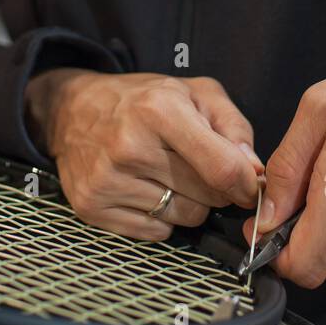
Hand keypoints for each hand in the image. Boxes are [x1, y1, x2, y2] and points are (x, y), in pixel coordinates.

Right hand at [25, 68, 262, 237]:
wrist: (72, 109)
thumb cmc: (142, 99)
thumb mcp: (194, 92)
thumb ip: (233, 126)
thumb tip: (253, 171)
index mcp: (159, 109)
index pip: (222, 168)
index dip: (246, 184)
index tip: (250, 185)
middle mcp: (130, 146)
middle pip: (207, 197)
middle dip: (216, 188)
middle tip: (200, 168)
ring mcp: (108, 180)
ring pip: (184, 218)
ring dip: (188, 202)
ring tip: (169, 174)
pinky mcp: (92, 207)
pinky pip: (156, 233)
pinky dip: (161, 216)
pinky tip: (147, 189)